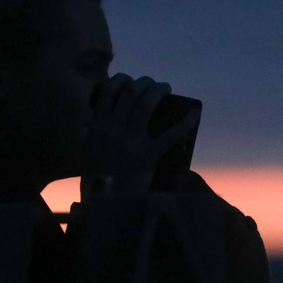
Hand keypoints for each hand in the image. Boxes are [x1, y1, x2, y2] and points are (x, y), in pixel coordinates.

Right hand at [81, 73, 200, 196]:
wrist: (107, 203)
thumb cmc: (98, 177)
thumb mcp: (87, 151)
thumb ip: (89, 134)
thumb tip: (90, 120)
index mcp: (97, 126)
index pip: (110, 90)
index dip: (123, 79)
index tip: (131, 82)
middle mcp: (112, 130)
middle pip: (131, 92)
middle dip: (145, 83)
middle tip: (154, 86)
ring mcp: (130, 142)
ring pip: (147, 103)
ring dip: (159, 90)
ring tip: (166, 89)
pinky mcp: (147, 156)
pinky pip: (170, 135)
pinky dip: (185, 122)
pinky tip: (195, 112)